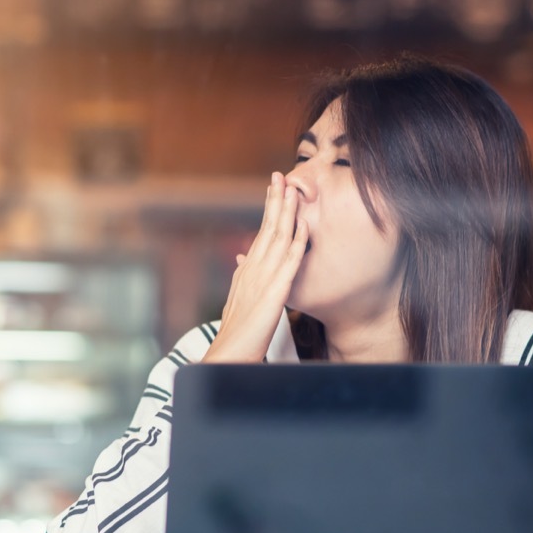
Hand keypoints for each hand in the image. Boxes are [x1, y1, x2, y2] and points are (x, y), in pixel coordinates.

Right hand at [202, 172, 308, 362]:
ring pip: (276, 239)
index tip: (273, 188)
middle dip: (275, 200)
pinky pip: (288, 264)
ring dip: (286, 212)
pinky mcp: (273, 295)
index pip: (260, 234)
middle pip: (266, 228)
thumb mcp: (239, 300)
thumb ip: (243, 279)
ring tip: (292, 189)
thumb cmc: (236, 335)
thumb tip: (241, 260)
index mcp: (247, 271)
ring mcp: (262, 280)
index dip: (268, 210)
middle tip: (281, 174)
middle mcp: (253, 270)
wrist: (227, 357)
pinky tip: (305, 226)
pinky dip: (297, 243)